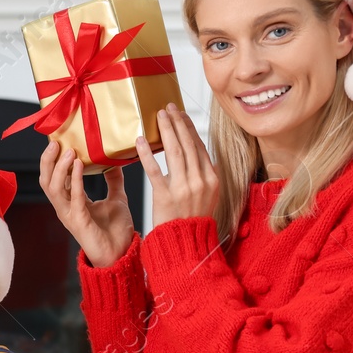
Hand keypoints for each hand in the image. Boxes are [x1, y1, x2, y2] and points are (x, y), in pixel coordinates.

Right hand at [38, 142, 135, 269]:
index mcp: (71, 202)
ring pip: (54, 189)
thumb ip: (113, 182)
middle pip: (46, 181)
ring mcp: (70, 215)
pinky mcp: (79, 221)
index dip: (53, 160)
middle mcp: (65, 207)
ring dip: (59, 168)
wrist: (122, 254)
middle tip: (55, 142)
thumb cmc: (115, 232)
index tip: (58, 141)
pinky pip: (73, 198)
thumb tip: (115, 163)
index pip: (55, 178)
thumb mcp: (116, 199)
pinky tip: (78, 165)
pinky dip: (74, 180)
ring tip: (68, 151)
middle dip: (47, 161)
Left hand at [139, 102, 218, 224]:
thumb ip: (203, 175)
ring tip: (159, 116)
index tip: (181, 115)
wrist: (186, 244)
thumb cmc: (192, 220)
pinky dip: (147, 154)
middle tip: (168, 108)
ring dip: (166, 131)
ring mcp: (184, 188)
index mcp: (212, 179)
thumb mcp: (207, 196)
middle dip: (178, 123)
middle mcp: (200, 180)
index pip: (200, 147)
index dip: (189, 128)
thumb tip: (197, 155)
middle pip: (188, 144)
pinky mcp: (166, 196)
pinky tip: (140, 141)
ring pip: (175, 152)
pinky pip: (154, 171)